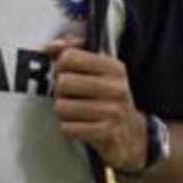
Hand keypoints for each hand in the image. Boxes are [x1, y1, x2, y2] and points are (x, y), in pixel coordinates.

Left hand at [45, 36, 146, 171]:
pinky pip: (68, 128)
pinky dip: (68, 129)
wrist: (132, 134)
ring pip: (62, 107)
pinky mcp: (107, 133)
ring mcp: (113, 111)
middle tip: (68, 96)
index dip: (59, 66)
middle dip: (59, 92)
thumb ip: (73, 51)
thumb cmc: (107, 98)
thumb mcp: (99, 71)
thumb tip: (50, 47)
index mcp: (113, 67)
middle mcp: (116, 87)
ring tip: (74, 112)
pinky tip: (79, 127)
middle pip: (63, 82)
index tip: (64, 73)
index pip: (70, 57)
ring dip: (63, 112)